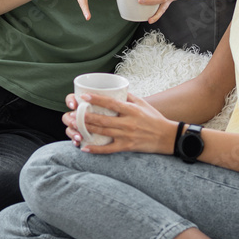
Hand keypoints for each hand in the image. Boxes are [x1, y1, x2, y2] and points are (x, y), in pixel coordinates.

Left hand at [62, 92, 177, 154]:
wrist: (167, 137)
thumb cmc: (154, 118)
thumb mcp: (143, 103)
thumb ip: (128, 96)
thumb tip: (114, 88)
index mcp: (132, 110)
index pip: (111, 103)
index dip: (97, 99)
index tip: (83, 97)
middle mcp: (128, 123)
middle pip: (103, 120)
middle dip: (85, 117)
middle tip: (71, 114)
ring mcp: (127, 136)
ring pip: (103, 133)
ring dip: (86, 130)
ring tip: (73, 127)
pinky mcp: (127, 147)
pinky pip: (109, 149)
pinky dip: (96, 149)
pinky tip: (84, 148)